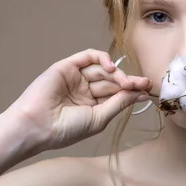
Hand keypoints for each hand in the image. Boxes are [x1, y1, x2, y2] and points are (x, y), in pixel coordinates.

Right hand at [5, 48, 151, 150]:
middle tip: (143, 83)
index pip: (116, 93)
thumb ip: (118, 103)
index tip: (147, 90)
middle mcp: (85, 90)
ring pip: (102, 69)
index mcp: (92, 105)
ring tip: (126, 81)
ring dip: (117, 73)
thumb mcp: (99, 118)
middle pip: (112, 81)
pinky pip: (87, 56)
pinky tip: (111, 67)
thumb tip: (140, 95)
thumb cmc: (65, 129)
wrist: (37, 126)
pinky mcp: (67, 66)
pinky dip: (101, 58)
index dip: (132, 90)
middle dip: (128, 81)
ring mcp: (76, 77)